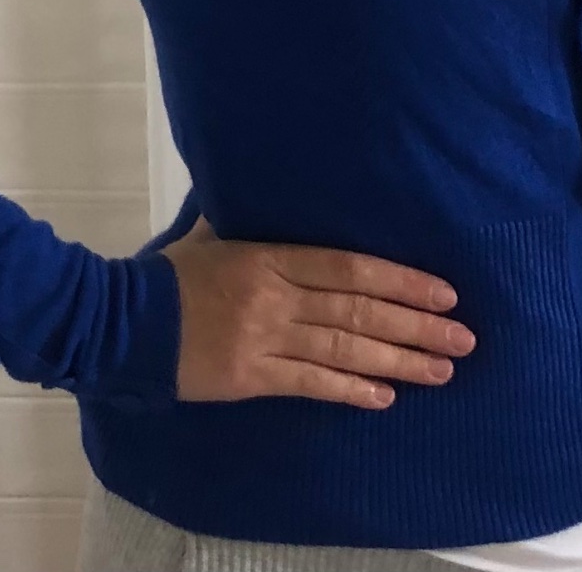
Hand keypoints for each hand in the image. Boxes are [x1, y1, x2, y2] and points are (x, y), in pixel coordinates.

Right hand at [160, 215, 476, 408]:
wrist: (119, 322)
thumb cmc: (170, 277)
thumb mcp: (213, 236)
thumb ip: (247, 218)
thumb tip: (264, 186)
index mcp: (270, 257)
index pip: (349, 268)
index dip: (401, 280)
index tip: (443, 293)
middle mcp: (275, 298)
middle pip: (358, 311)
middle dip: (416, 326)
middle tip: (462, 338)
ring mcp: (264, 340)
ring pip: (344, 350)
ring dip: (398, 361)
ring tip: (441, 370)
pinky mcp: (250, 379)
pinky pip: (310, 384)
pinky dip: (350, 389)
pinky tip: (385, 395)